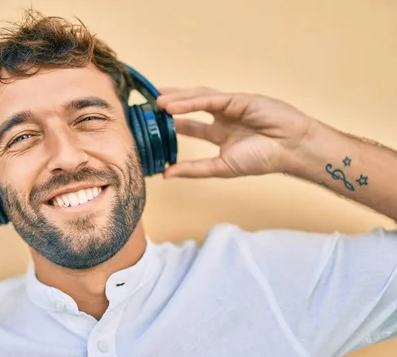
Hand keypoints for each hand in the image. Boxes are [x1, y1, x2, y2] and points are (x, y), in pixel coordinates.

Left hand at [156, 87, 318, 177]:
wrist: (291, 150)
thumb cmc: (263, 159)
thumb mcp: (221, 167)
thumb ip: (193, 169)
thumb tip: (166, 175)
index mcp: (221, 135)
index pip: (190, 126)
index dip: (172, 124)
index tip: (152, 125)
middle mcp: (224, 118)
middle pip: (190, 107)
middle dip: (170, 105)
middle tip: (148, 105)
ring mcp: (231, 107)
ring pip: (198, 99)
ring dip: (177, 100)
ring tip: (157, 102)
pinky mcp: (238, 99)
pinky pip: (210, 99)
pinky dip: (191, 101)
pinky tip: (173, 105)